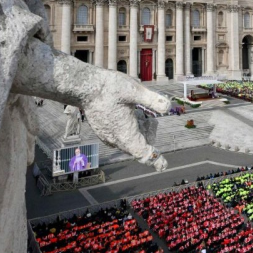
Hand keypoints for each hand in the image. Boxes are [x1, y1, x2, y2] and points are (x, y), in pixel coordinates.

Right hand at [14, 38, 171, 170]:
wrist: (84, 86)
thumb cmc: (109, 88)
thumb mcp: (134, 90)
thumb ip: (152, 100)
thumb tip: (168, 107)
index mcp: (125, 134)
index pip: (143, 154)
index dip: (155, 159)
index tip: (163, 166)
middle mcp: (116, 139)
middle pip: (139, 145)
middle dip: (148, 134)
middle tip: (149, 116)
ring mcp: (108, 136)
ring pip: (130, 141)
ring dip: (139, 130)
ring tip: (139, 112)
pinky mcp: (103, 131)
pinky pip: (121, 137)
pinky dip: (130, 128)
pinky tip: (129, 113)